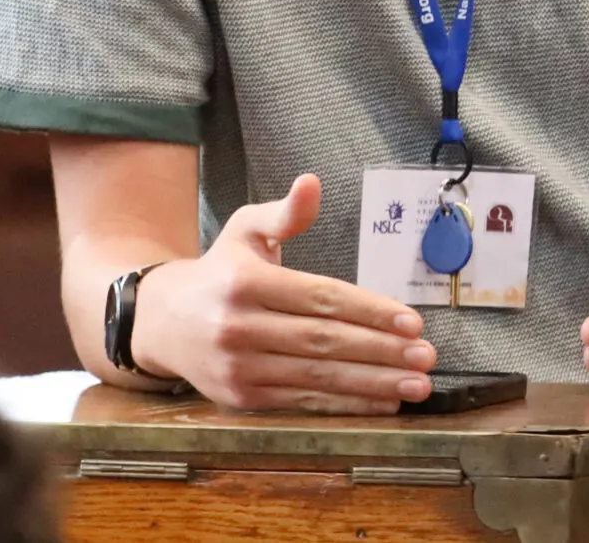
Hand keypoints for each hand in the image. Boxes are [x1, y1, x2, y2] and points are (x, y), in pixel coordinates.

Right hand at [134, 174, 435, 412]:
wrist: (162, 322)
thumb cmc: (219, 271)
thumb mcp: (245, 230)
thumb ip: (284, 212)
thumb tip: (312, 183)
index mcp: (245, 282)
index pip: (321, 298)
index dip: (370, 311)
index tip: (412, 321)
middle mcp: (239, 327)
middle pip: (324, 341)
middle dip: (381, 351)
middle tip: (426, 355)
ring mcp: (238, 368)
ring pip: (318, 377)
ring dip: (373, 384)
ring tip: (416, 384)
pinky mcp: (241, 398)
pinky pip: (303, 402)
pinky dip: (346, 404)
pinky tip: (382, 400)